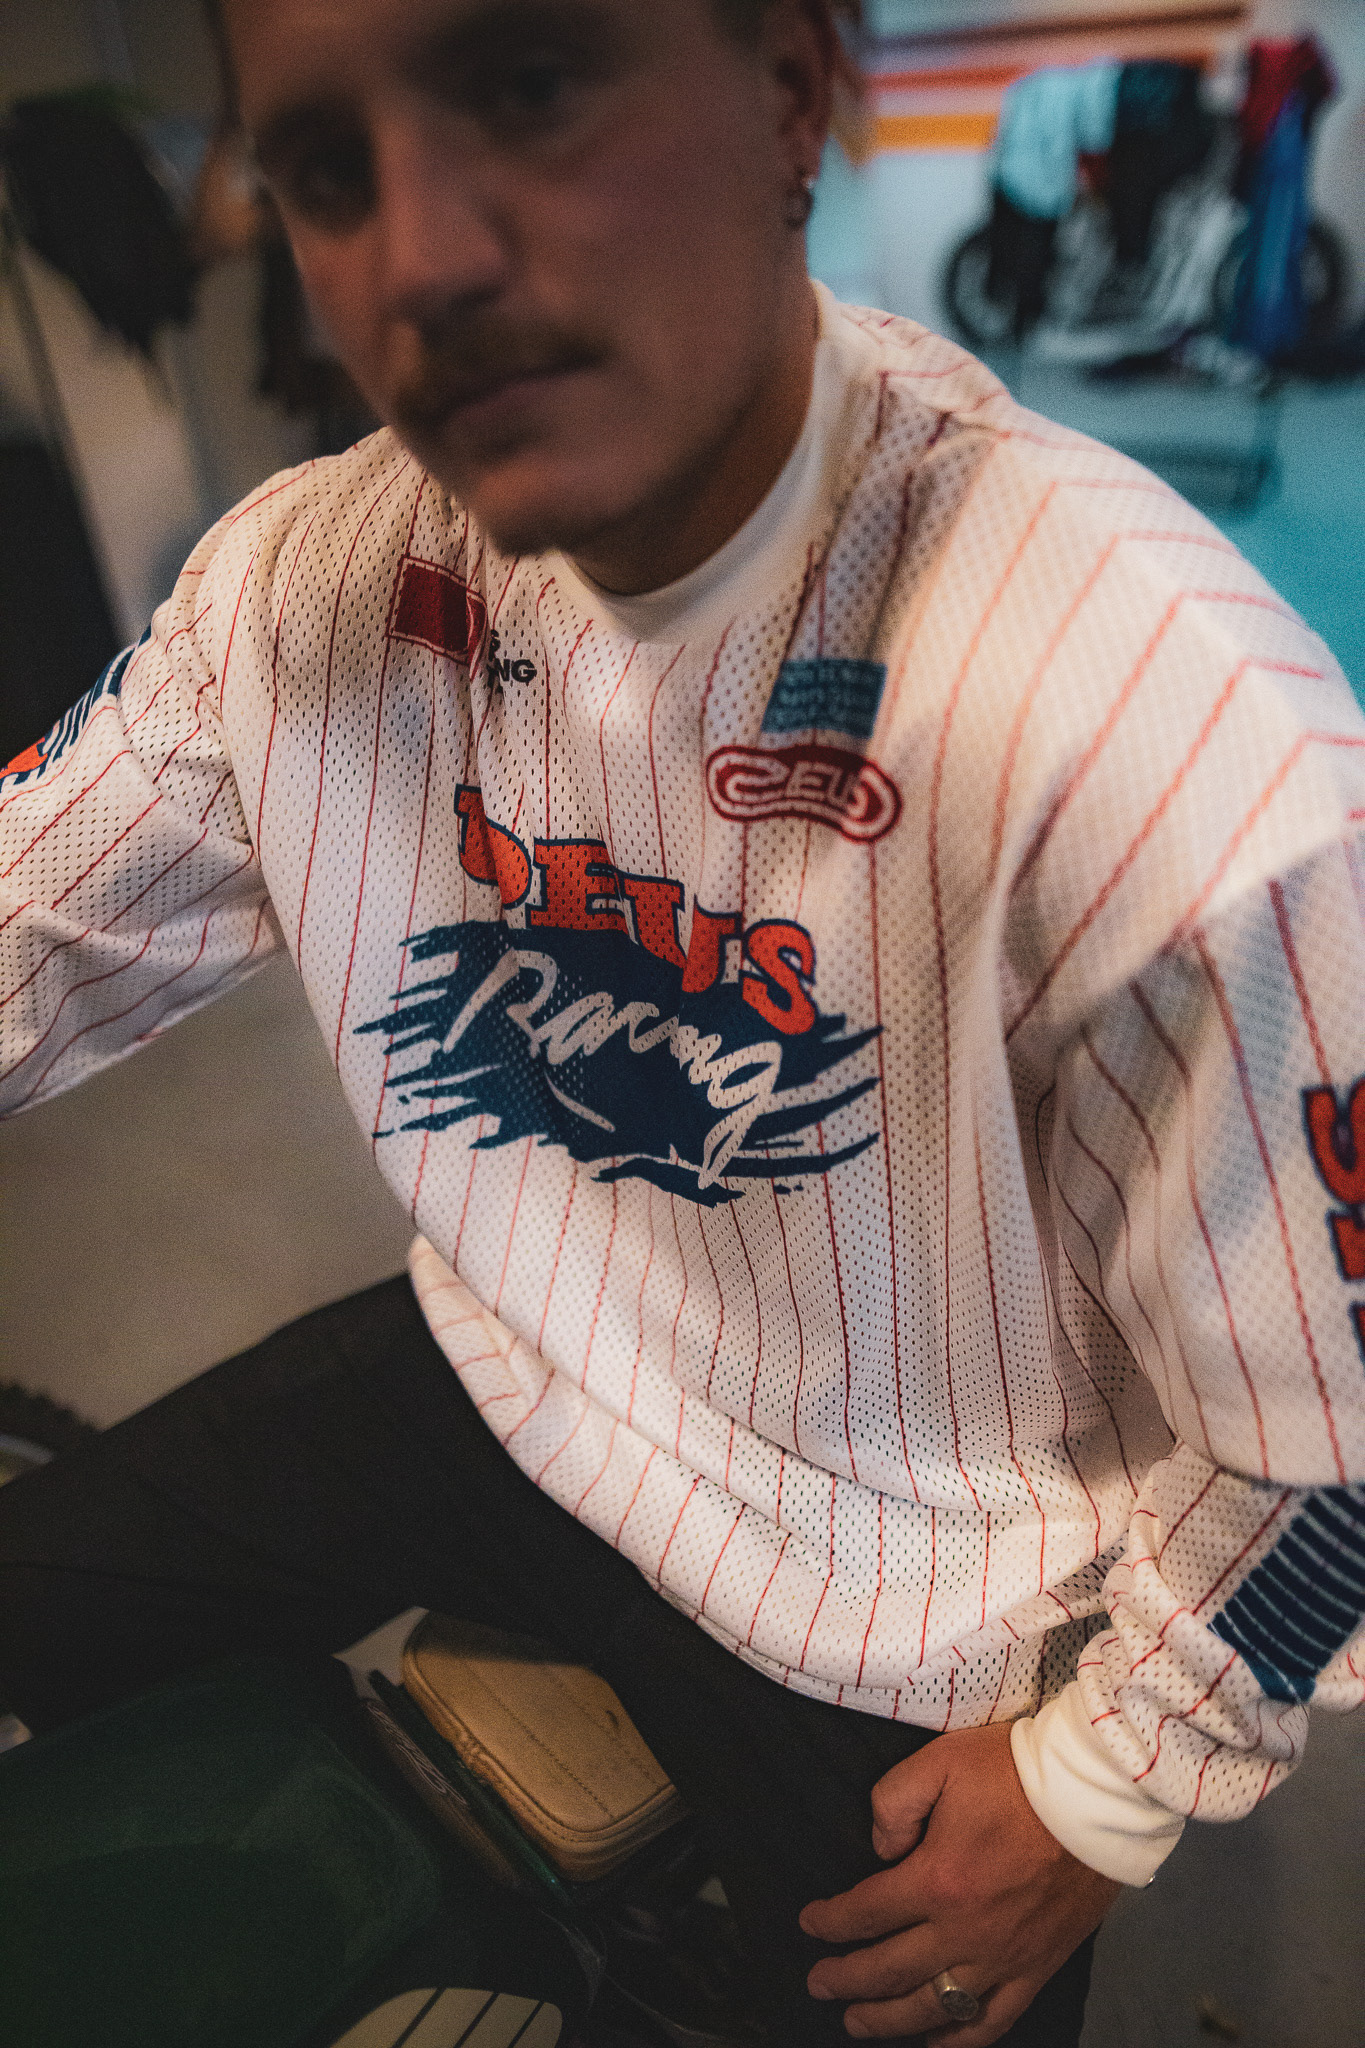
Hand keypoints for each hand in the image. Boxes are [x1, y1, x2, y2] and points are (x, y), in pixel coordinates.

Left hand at [798, 1723, 1120, 2042]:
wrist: (1094, 1796)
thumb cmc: (1016, 1773)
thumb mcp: (939, 1761)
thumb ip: (893, 1802)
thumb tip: (880, 1850)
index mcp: (936, 1879)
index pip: (866, 1912)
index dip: (830, 1922)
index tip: (810, 1924)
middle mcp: (964, 1930)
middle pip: (889, 1970)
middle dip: (845, 1980)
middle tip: (818, 1984)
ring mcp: (1002, 1956)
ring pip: (934, 2006)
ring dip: (888, 2019)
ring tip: (856, 2022)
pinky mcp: (1037, 1966)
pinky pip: (993, 2020)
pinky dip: (960, 2038)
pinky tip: (936, 2041)